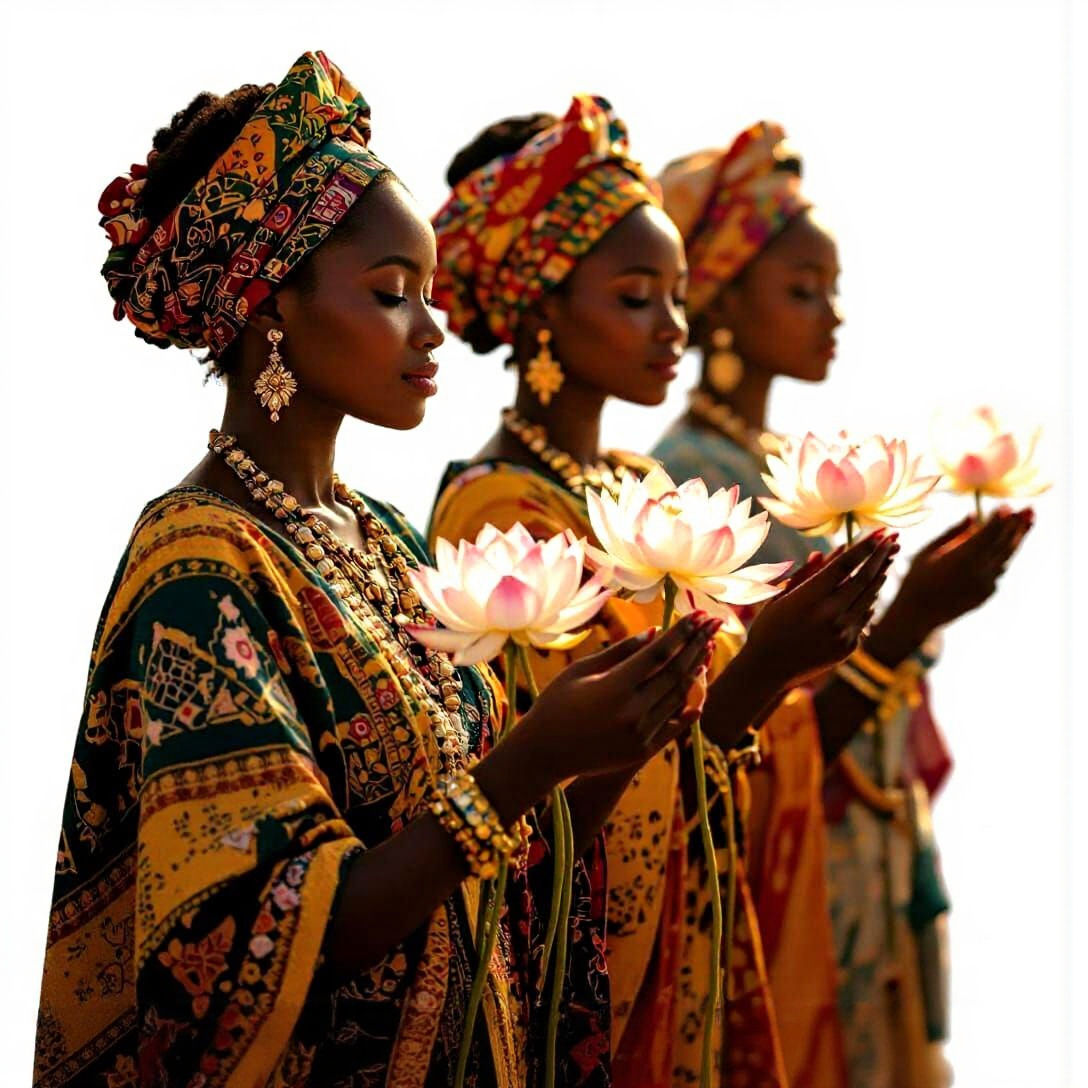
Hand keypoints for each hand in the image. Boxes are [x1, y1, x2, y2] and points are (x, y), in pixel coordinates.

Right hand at [518, 613, 718, 781]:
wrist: (544, 753)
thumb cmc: (556, 703)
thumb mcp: (581, 670)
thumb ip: (620, 651)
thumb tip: (654, 632)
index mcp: (614, 687)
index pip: (659, 653)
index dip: (681, 632)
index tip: (698, 614)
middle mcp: (632, 711)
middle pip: (675, 672)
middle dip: (697, 644)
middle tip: (714, 623)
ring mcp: (639, 734)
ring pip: (678, 697)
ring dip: (696, 670)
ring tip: (708, 648)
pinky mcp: (642, 751)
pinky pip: (674, 725)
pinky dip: (688, 706)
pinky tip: (699, 688)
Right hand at [739, 531, 899, 691]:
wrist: (768, 669)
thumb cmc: (769, 627)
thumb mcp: (782, 595)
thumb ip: (809, 572)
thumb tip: (833, 551)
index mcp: (809, 598)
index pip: (845, 565)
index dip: (864, 547)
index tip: (879, 532)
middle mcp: (830, 615)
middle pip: (864, 579)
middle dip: (880, 556)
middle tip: (892, 539)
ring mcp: (842, 633)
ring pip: (869, 597)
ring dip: (880, 576)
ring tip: (888, 558)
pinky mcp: (849, 647)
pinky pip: (865, 617)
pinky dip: (870, 600)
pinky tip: (873, 587)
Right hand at [881, 506, 1032, 647]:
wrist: (917, 615)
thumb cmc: (917, 579)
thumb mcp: (928, 551)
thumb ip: (953, 533)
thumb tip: (973, 516)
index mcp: (961, 559)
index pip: (988, 534)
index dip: (999, 518)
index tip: (1007, 505)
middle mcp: (978, 571)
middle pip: (1004, 544)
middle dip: (1018, 524)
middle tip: (1030, 509)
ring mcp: (985, 584)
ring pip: (1006, 557)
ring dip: (1017, 539)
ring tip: (1027, 522)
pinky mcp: (987, 593)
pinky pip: (999, 570)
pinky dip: (1003, 556)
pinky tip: (1006, 544)